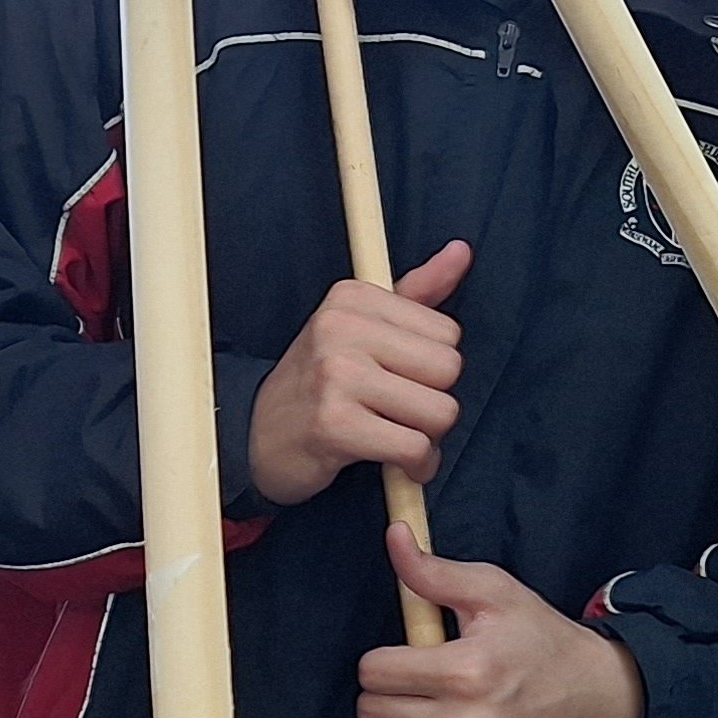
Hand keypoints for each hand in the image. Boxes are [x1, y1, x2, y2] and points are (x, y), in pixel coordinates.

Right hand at [245, 243, 470, 504]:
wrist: (256, 436)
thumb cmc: (321, 383)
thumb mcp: (362, 327)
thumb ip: (417, 291)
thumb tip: (462, 250)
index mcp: (351, 298)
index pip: (448, 333)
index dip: (432, 366)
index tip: (399, 378)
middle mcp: (340, 328)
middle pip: (449, 369)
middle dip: (434, 401)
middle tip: (399, 412)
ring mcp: (336, 375)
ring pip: (439, 412)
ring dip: (428, 438)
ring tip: (395, 436)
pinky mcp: (335, 425)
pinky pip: (414, 448)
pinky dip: (416, 466)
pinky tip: (396, 465)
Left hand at [354, 529, 645, 717]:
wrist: (607, 706)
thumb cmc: (544, 645)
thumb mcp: (497, 595)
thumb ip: (436, 572)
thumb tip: (394, 538)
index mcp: (469, 670)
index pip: (373, 672)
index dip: (386, 661)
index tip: (412, 660)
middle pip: (373, 715)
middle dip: (390, 697)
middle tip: (424, 691)